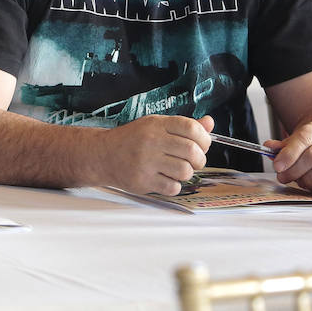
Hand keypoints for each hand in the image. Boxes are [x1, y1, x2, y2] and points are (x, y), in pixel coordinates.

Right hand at [94, 115, 211, 195]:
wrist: (102, 154)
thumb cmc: (132, 140)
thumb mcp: (154, 126)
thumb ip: (183, 126)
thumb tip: (210, 123)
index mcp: (155, 125)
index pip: (191, 128)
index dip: (204, 138)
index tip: (202, 144)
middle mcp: (150, 141)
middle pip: (192, 152)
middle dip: (199, 159)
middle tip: (192, 161)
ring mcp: (145, 162)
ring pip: (185, 171)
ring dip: (185, 173)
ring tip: (175, 170)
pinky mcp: (142, 180)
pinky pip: (173, 187)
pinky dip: (173, 185)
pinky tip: (163, 179)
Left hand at [269, 120, 311, 198]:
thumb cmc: (310, 146)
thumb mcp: (293, 142)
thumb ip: (281, 146)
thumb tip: (269, 147)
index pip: (303, 139)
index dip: (289, 154)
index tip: (278, 166)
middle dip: (294, 170)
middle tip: (284, 178)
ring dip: (309, 180)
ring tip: (301, 183)